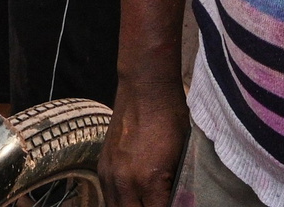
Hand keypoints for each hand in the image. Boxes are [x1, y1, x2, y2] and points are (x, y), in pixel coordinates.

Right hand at [99, 76, 187, 206]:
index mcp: (149, 180)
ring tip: (144, 201)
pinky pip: (108, 196)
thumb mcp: (182, 155)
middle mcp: (124, 182)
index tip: (173, 205)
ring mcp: (109, 174)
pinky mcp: (102, 166)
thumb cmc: (171, 118)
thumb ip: (174, 186)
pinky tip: (131, 198)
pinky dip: (119, 201)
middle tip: (158, 203)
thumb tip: (175, 201)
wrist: (145, 88)